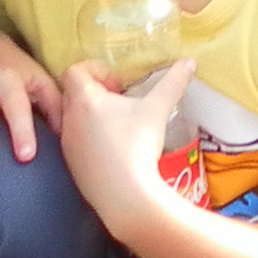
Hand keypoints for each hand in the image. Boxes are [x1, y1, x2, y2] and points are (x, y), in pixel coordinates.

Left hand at [52, 55, 194, 222]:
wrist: (125, 196)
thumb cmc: (138, 146)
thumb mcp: (157, 110)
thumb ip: (173, 83)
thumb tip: (190, 61)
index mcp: (85, 100)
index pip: (74, 70)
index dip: (94, 70)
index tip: (117, 83)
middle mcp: (69, 119)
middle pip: (73, 93)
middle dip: (95, 92)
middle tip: (119, 101)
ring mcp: (68, 143)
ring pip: (73, 118)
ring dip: (91, 115)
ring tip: (118, 125)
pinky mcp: (71, 164)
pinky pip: (75, 141)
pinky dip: (89, 138)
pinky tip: (113, 149)